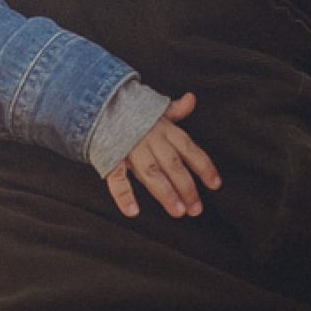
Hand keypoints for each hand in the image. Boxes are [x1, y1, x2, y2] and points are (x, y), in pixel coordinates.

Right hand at [105, 93, 221, 218]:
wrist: (95, 104)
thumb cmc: (129, 111)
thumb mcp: (154, 108)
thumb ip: (175, 110)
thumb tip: (192, 99)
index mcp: (163, 129)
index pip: (189, 149)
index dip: (204, 167)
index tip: (215, 185)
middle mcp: (150, 139)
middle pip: (173, 165)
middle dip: (186, 187)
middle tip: (196, 209)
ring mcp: (130, 149)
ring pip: (151, 173)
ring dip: (165, 193)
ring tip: (177, 211)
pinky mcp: (110, 157)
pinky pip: (117, 178)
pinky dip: (123, 195)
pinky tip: (132, 211)